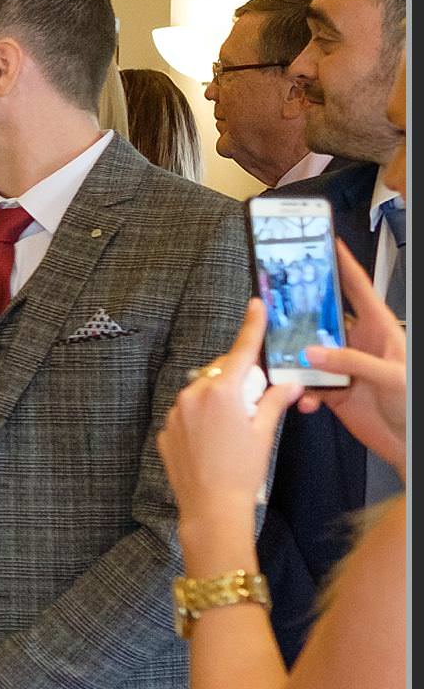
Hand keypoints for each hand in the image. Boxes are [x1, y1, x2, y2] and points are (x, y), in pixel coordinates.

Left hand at [158, 300, 300, 554]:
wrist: (210, 508)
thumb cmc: (242, 471)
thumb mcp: (264, 433)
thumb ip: (274, 401)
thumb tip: (287, 384)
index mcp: (221, 392)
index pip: (241, 352)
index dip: (251, 327)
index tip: (255, 304)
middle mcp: (192, 396)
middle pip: (220, 372)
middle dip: (239, 378)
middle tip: (255, 399)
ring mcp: (175, 413)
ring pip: (202, 393)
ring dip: (219, 400)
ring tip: (233, 430)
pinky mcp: (165, 431)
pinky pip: (187, 414)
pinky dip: (202, 419)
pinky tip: (214, 442)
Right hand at [296, 239, 406, 469]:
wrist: (409, 444)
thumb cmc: (412, 405)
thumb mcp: (390, 377)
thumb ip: (352, 363)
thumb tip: (312, 353)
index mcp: (380, 330)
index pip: (358, 289)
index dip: (343, 265)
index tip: (326, 243)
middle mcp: (359, 344)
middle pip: (324, 319)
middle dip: (301, 313)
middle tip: (277, 305)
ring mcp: (344, 367)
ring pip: (308, 352)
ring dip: (294, 360)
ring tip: (282, 364)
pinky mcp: (333, 391)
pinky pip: (307, 385)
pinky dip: (301, 393)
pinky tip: (305, 401)